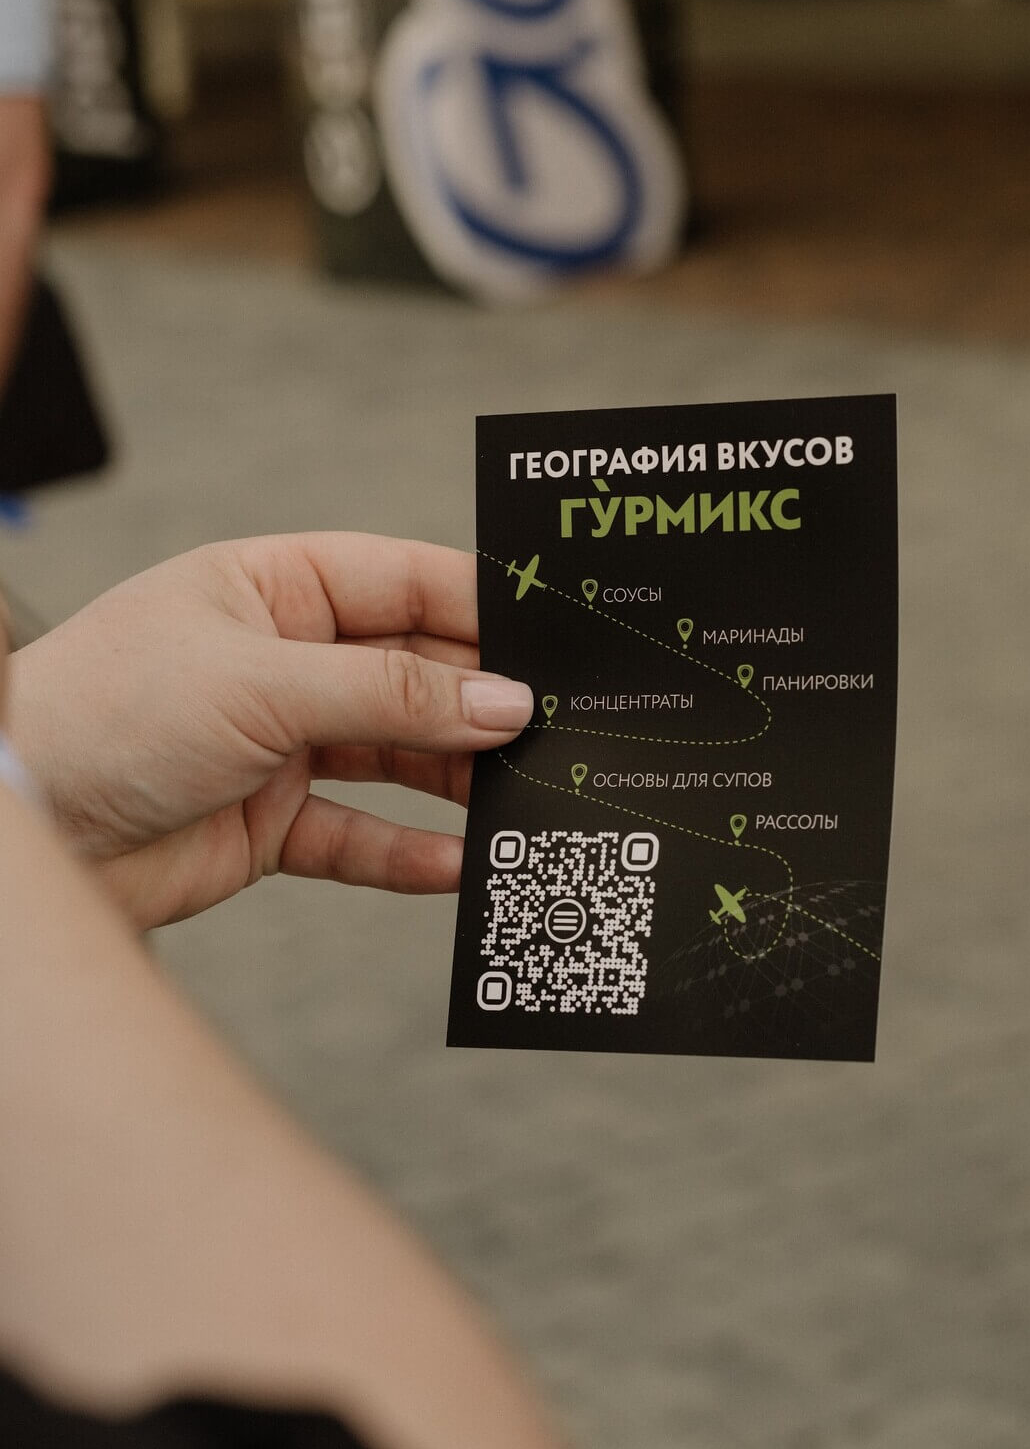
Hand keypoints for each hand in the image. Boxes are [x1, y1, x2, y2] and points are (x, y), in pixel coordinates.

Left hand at [7, 533, 532, 928]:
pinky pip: (358, 835)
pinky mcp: (270, 823)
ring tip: (521, 799)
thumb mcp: (260, 684)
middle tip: (557, 731)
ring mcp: (280, 743)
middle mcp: (284, 661)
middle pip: (412, 673)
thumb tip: (501, 701)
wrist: (27, 825)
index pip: (403, 583)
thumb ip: (389, 694)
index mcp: (274, 590)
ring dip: (455, 780)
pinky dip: (405, 853)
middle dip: (480, 702)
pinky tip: (455, 865)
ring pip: (396, 755)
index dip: (481, 606)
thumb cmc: (106, 713)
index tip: (557, 636)